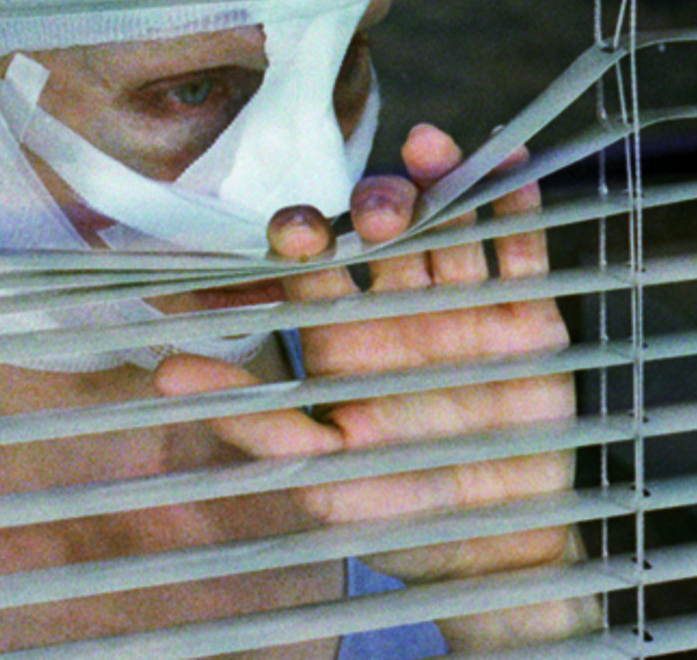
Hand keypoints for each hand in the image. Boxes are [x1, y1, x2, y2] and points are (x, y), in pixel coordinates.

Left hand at [155, 123, 596, 648]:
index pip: (314, 270)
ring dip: (438, 179)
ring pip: (448, 223)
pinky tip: (508, 158)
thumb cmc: (402, 517)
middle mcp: (402, 309)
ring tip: (430, 147)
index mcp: (345, 338)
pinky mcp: (530, 312)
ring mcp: (467, 304)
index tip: (294, 233)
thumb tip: (166, 375)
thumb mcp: (324, 480)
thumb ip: (256, 426)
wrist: (506, 549)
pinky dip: (515, 200)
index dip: (300, 240)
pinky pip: (522, 243)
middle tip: (378, 211)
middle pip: (384, 232)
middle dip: (376, 205)